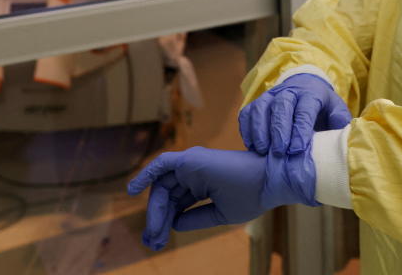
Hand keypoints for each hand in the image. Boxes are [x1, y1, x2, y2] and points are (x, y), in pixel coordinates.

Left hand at [127, 147, 316, 250]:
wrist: (269, 182)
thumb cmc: (252, 196)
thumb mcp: (220, 214)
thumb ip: (195, 218)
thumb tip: (173, 224)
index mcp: (204, 184)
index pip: (177, 203)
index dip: (165, 221)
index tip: (157, 242)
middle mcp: (195, 172)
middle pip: (167, 196)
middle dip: (157, 219)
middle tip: (151, 242)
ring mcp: (192, 165)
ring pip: (162, 187)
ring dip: (153, 210)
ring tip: (151, 234)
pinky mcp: (191, 159)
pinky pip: (162, 164)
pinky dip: (145, 173)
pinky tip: (131, 190)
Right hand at [239, 73, 350, 155]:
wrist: (305, 87)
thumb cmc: (322, 107)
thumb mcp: (336, 111)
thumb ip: (340, 124)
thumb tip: (345, 141)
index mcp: (311, 93)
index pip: (304, 109)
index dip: (300, 129)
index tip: (297, 149)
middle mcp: (288, 92)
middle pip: (281, 107)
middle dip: (279, 130)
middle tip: (279, 152)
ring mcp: (270, 96)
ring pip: (260, 108)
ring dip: (260, 130)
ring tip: (263, 151)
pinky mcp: (257, 103)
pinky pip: (247, 113)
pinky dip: (247, 129)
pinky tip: (252, 147)